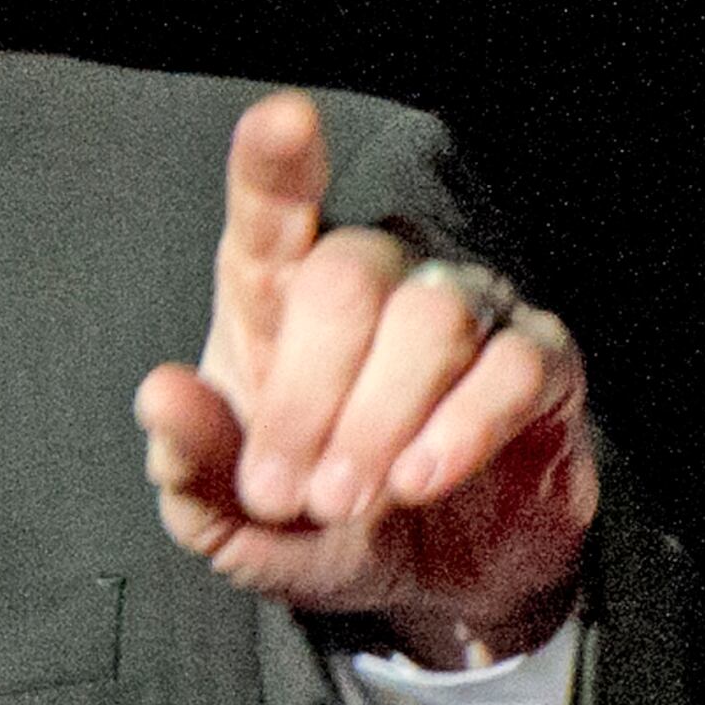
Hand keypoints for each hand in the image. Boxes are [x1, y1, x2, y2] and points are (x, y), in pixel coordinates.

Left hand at [133, 91, 596, 666]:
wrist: (429, 583)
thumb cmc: (316, 520)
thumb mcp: (230, 516)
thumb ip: (189, 463)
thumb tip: (163, 396)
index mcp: (280, 289)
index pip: (274, 202)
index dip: (277, 160)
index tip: (282, 121)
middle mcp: (378, 274)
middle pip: (347, 276)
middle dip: (308, 397)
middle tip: (287, 493)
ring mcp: (466, 306)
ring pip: (431, 317)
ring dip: (379, 423)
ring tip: (349, 501)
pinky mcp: (542, 362)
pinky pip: (514, 367)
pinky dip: (462, 428)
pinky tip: (421, 480)